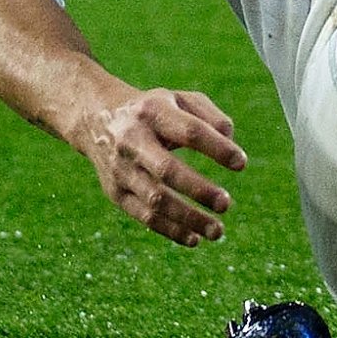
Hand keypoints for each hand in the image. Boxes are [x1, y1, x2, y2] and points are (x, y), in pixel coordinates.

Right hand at [71, 86, 248, 245]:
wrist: (96, 118)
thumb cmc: (152, 110)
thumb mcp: (178, 99)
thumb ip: (209, 115)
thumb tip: (229, 139)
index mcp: (152, 112)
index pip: (189, 132)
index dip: (217, 148)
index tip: (241, 163)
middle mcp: (133, 140)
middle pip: (167, 170)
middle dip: (199, 190)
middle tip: (226, 204)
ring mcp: (121, 169)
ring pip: (155, 200)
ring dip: (188, 219)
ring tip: (217, 231)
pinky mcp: (115, 192)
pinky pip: (144, 217)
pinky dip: (171, 230)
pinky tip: (194, 238)